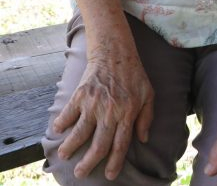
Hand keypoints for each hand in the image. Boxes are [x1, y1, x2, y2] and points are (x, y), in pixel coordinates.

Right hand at [53, 48, 153, 180]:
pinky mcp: (81, 94)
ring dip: (71, 146)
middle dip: (89, 162)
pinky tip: (57, 130)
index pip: (121, 144)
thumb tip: (143, 139)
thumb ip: (146, 117)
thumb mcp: (148, 94)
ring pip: (80, 132)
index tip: (108, 175)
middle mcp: (111, 111)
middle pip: (99, 144)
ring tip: (65, 155)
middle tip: (81, 173)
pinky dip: (62, 123)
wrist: (116, 52)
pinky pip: (69, 113)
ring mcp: (94, 103)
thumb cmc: (134, 74)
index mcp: (128, 113)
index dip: (114, 162)